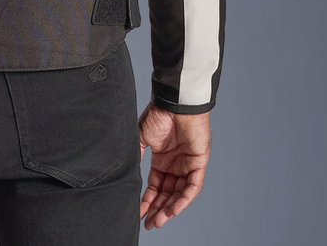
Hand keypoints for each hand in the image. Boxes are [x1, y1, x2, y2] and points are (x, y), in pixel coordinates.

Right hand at [138, 102, 211, 229]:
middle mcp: (175, 165)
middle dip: (158, 210)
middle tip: (149, 223)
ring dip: (170, 208)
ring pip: (180, 194)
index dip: (148, 200)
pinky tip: (173, 209)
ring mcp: (187, 165)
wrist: (174, 104)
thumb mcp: (142, 138)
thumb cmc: (159, 115)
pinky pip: (193, 187)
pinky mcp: (199, 164)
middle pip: (167, 194)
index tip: (139, 213)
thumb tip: (128, 173)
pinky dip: (184, 199)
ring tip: (159, 220)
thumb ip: (137, 155)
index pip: (155, 186)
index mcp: (162, 160)